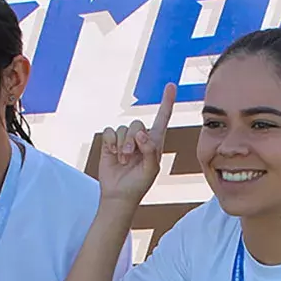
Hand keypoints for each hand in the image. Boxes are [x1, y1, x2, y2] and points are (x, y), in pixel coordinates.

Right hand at [96, 83, 174, 206]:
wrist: (118, 194)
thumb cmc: (139, 184)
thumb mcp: (151, 170)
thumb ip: (150, 151)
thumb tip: (141, 134)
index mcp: (155, 142)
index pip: (162, 118)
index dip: (167, 102)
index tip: (171, 86)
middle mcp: (140, 138)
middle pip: (137, 124)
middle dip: (131, 140)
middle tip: (129, 157)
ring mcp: (125, 139)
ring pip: (123, 128)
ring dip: (121, 144)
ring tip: (123, 159)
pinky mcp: (111, 142)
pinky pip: (109, 131)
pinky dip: (111, 142)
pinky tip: (113, 153)